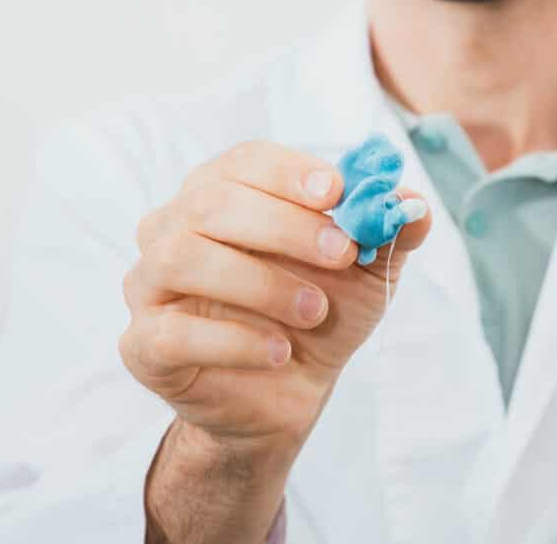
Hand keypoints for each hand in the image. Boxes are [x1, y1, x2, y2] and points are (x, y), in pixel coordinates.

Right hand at [120, 138, 431, 445]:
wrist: (289, 394)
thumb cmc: (317, 313)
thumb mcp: (369, 273)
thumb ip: (390, 233)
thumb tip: (414, 203)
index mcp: (222, 195)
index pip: (244, 161)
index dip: (290, 172)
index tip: (338, 193)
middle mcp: (173, 228)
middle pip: (211, 202)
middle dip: (285, 224)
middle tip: (343, 253)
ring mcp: (149, 286)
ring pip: (182, 257)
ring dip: (260, 281)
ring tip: (314, 310)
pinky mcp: (142, 346)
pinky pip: (171, 332)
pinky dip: (233, 340)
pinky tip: (278, 351)